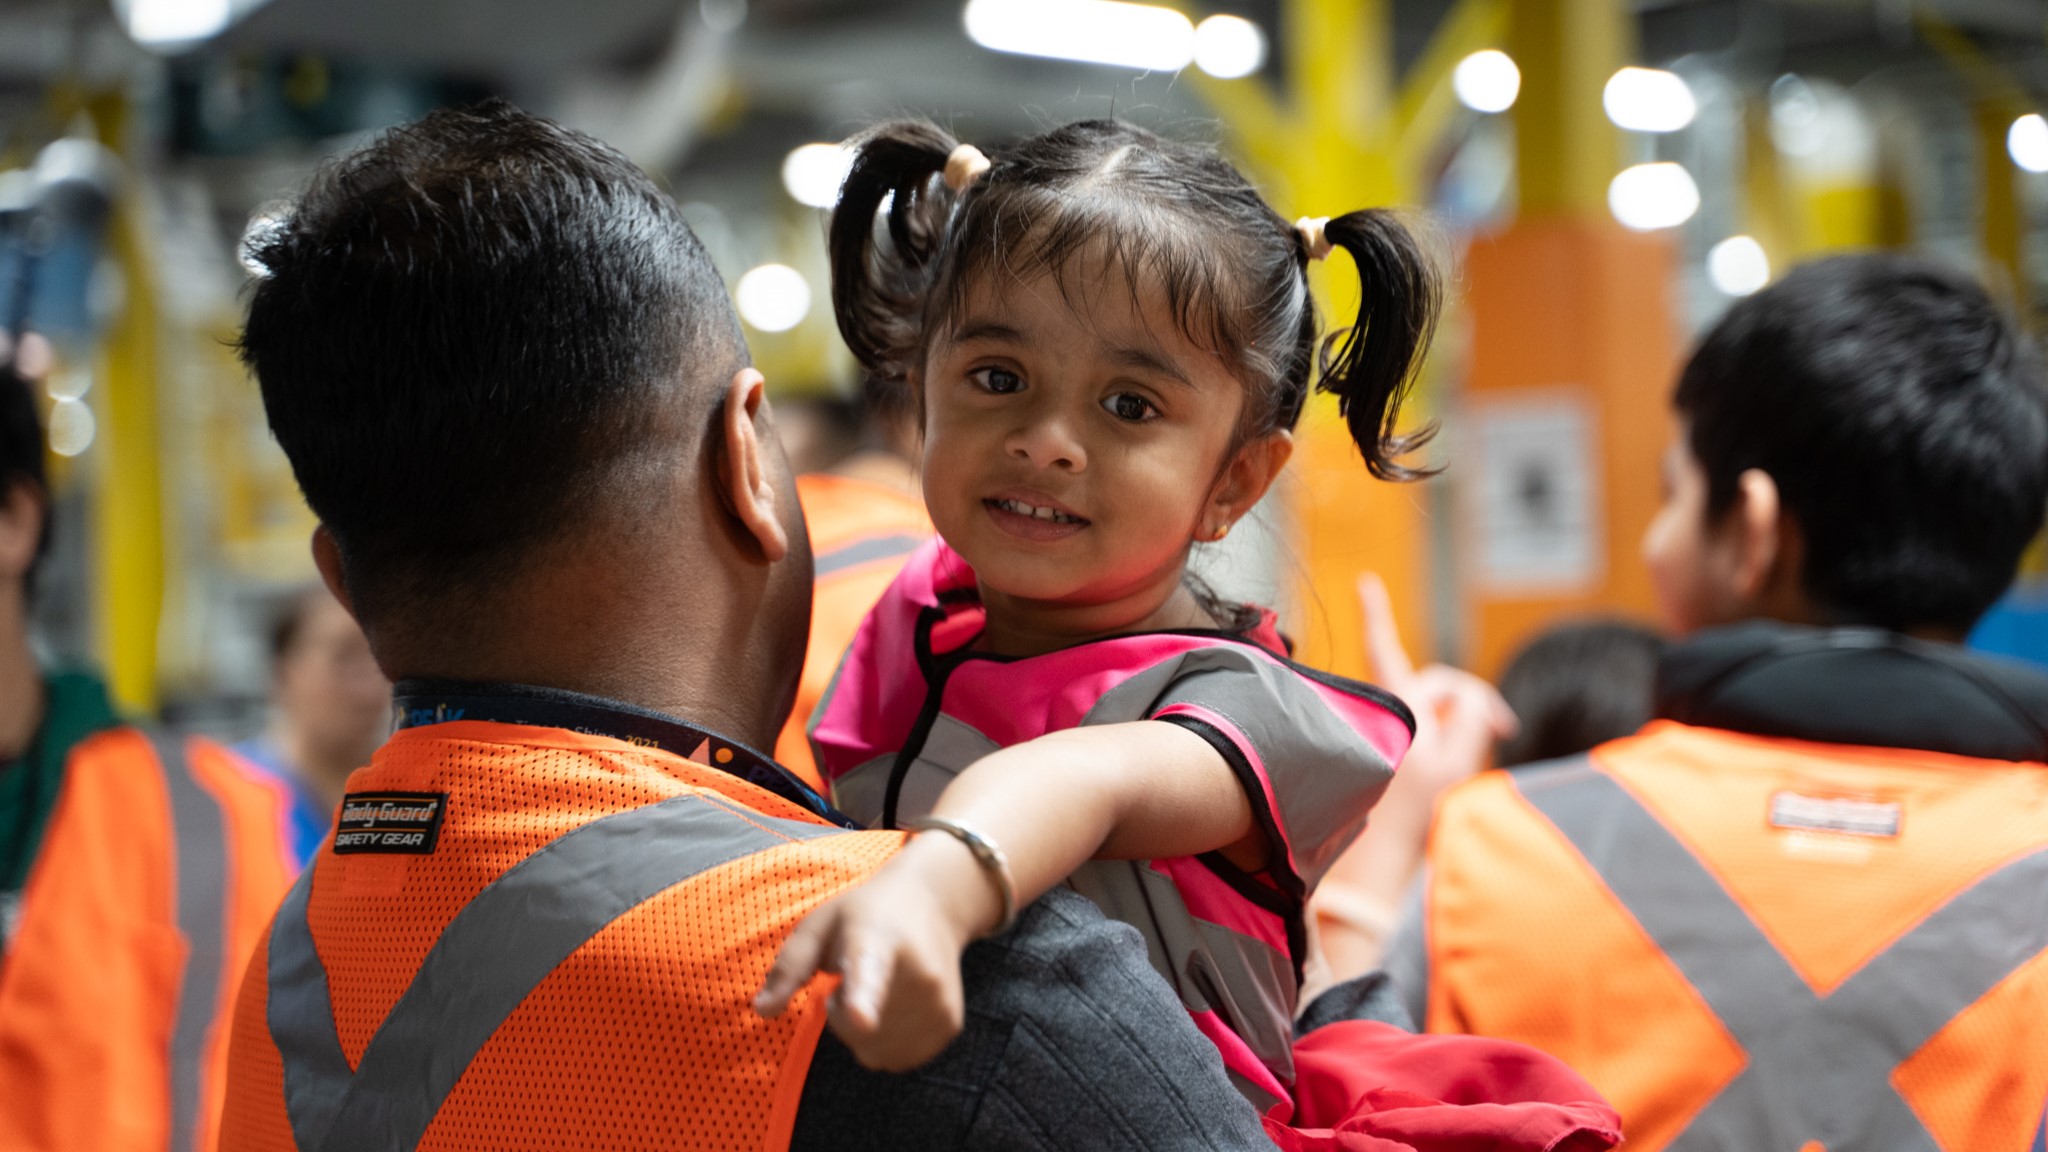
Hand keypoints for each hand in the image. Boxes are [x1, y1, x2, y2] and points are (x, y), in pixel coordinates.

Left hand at [754, 832, 999, 1070]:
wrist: (935, 903)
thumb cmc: (865, 915)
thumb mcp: (820, 924)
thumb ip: (789, 967)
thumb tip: (761, 1010)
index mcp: (877, 939)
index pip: (869, 972)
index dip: (862, 999)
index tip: (859, 1016)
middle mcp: (918, 973)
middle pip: (855, 1030)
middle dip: (840, 1014)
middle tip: (853, 975)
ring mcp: (939, 1001)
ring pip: (875, 1052)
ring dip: (864, 1034)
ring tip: (877, 989)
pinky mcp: (950, 1025)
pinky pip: (898, 1060)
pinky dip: (887, 1044)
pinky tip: (894, 1008)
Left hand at [1359, 573, 1517, 817]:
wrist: (1380, 863)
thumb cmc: (1413, 816)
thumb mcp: (1456, 764)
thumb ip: (1471, 719)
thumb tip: (1472, 698)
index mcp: (1396, 710)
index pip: (1384, 650)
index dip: (1377, 613)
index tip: (1363, 580)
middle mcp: (1386, 716)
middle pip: (1436, 685)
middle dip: (1470, 700)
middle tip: (1507, 732)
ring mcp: (1391, 736)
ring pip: (1434, 710)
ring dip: (1461, 722)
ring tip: (1478, 757)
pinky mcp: (1396, 756)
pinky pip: (1430, 732)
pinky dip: (1450, 738)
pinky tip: (1464, 762)